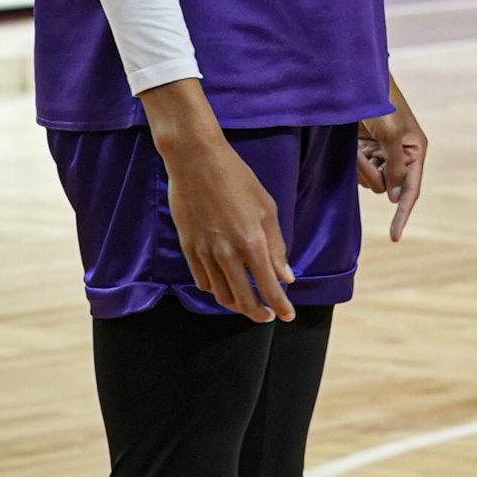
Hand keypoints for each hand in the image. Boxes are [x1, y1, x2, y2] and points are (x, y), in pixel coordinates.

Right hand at [140, 79, 293, 321]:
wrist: (196, 160)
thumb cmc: (237, 178)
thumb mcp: (266, 208)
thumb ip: (276, 245)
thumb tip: (286, 276)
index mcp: (252, 242)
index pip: (268, 287)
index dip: (280, 305)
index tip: (287, 315)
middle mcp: (227, 253)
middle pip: (243, 299)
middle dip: (258, 313)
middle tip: (268, 316)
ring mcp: (204, 252)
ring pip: (220, 294)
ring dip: (236, 305)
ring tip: (247, 304)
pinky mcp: (188, 247)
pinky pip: (202, 280)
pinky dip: (215, 290)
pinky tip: (224, 286)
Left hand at [358, 73, 426, 240]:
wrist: (355, 83)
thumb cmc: (381, 102)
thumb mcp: (392, 133)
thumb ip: (396, 167)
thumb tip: (395, 196)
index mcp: (414, 150)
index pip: (410, 189)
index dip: (403, 214)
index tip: (394, 237)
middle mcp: (400, 155)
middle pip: (387, 187)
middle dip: (373, 174)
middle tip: (366, 152)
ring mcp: (381, 154)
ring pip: (371, 180)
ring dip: (361, 166)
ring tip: (358, 143)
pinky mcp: (365, 150)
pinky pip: (359, 170)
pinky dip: (354, 161)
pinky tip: (354, 144)